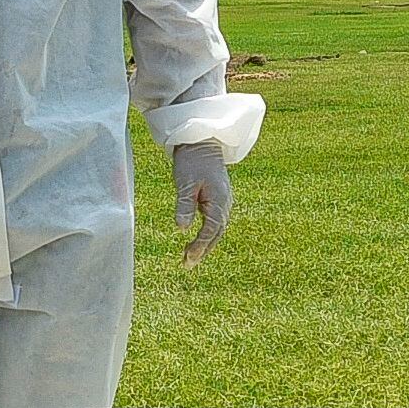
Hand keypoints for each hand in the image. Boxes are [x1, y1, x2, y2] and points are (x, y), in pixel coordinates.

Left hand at [172, 144, 232, 262]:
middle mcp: (225, 204)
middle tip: (187, 264)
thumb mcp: (185, 183)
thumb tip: (183, 228)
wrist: (202, 143)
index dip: (200, 246)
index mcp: (219, 201)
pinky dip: (207, 234)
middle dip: (202, 250)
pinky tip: (197, 240)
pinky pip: (215, 222)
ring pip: (217, 229)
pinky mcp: (219, 199)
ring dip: (205, 244)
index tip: (188, 258)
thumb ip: (185, 205)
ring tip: (189, 257)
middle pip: (216, 234)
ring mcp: (224, 202)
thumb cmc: (192, 161)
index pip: (211, 230)